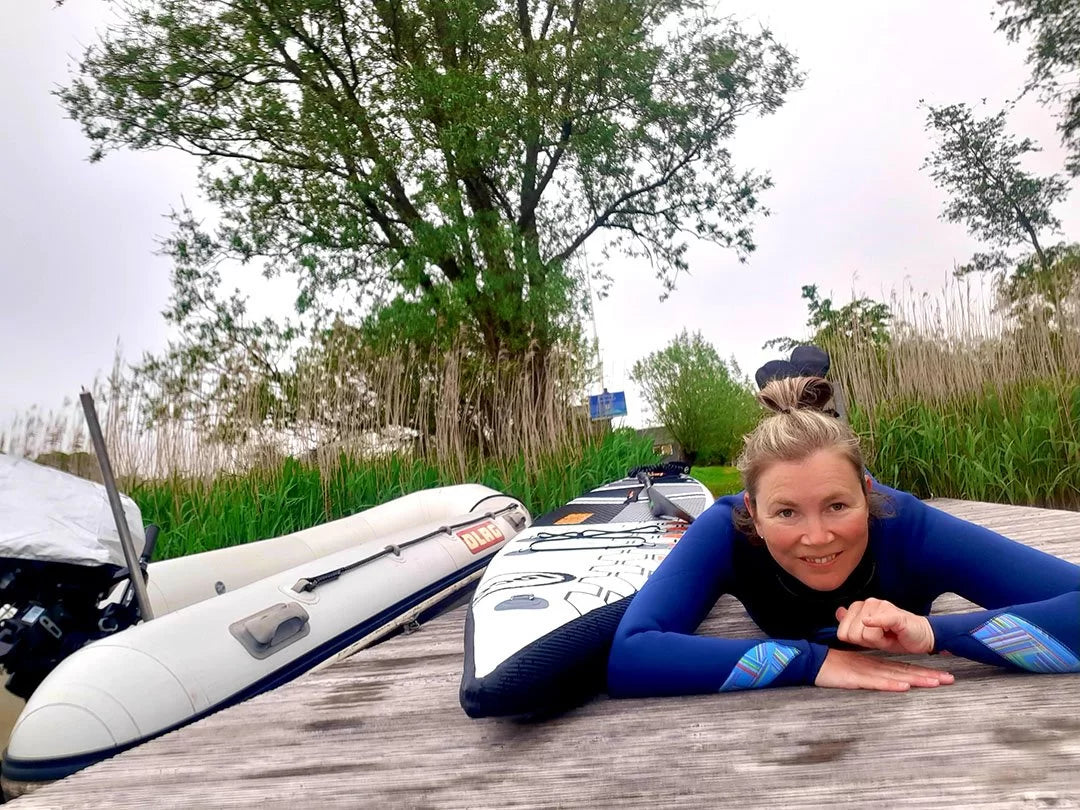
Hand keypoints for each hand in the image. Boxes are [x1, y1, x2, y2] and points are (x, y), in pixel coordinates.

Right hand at [814, 649, 954, 691]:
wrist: (811, 662)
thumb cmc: (830, 667)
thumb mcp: (853, 669)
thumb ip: (867, 672)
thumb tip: (885, 678)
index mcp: (874, 664)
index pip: (902, 667)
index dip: (922, 671)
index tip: (940, 675)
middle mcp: (874, 666)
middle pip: (905, 671)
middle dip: (928, 675)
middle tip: (949, 678)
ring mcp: (866, 672)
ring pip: (896, 676)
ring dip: (916, 679)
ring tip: (935, 682)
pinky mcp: (856, 679)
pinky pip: (876, 682)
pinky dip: (890, 684)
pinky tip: (904, 686)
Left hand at [835, 598, 934, 654]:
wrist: (922, 636)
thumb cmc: (896, 635)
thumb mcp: (869, 633)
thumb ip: (852, 623)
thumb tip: (838, 612)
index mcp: (860, 607)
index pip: (842, 632)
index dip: (856, 641)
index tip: (870, 639)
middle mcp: (869, 603)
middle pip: (852, 634)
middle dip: (866, 642)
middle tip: (881, 638)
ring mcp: (881, 606)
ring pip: (865, 633)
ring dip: (878, 641)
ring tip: (889, 635)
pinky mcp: (894, 615)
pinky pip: (879, 620)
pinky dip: (876, 623)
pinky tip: (880, 627)